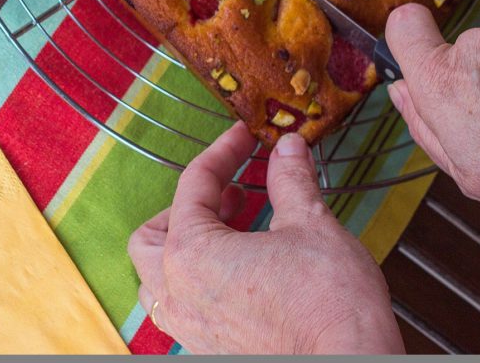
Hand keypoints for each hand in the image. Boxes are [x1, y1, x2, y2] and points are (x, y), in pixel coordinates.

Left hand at [127, 123, 403, 353]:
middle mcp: (179, 294)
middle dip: (184, 207)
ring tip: (231, 231)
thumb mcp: (311, 224)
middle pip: (150, 237)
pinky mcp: (212, 351)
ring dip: (185, 248)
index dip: (224, 152)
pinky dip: (199, 284)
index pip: (194, 184)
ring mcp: (191, 329)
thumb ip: (290, 180)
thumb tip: (288, 148)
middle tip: (228, 193)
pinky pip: (183, 311)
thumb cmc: (329, 305)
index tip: (245, 138)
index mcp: (191, 253)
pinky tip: (241, 273)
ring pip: (159, 279)